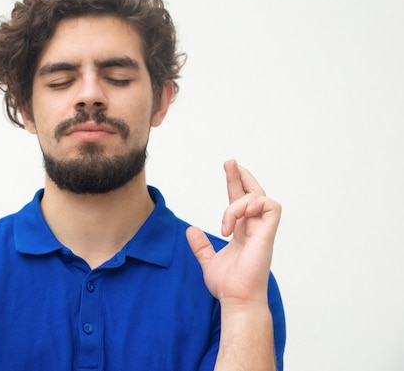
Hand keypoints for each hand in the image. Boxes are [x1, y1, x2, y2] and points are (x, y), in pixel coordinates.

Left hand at [187, 160, 280, 305]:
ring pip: (258, 197)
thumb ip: (201, 246)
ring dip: (238, 203)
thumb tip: (191, 231)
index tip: (228, 166)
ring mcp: (263, 230)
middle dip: (241, 175)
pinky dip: (254, 205)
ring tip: (226, 224)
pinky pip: (270, 206)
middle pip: (253, 192)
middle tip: (229, 162)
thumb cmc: (228, 285)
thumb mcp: (209, 261)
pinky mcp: (268, 234)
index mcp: (243, 231)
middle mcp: (255, 227)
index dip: (234, 182)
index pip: (240, 200)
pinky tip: (239, 218)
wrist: (236, 299)